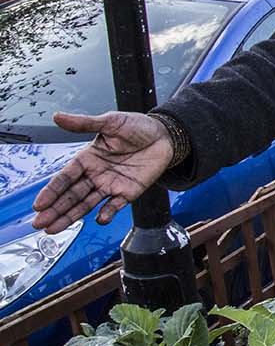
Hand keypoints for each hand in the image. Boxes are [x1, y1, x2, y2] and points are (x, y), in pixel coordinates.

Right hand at [30, 111, 175, 233]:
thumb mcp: (110, 122)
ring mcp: (111, 185)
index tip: (38, 205)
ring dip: (70, 216)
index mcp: (87, 158)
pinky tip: (99, 219)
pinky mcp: (128, 192)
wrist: (165, 135)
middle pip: (71, 195)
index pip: (65, 178)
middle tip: (39, 224)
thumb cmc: (137, 126)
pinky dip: (107, 213)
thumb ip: (84, 123)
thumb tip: (57, 116)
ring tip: (53, 229)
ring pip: (86, 204)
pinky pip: (115, 205)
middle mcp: (95, 174)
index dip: (51, 191)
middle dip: (55, 210)